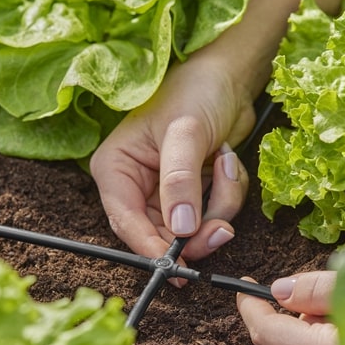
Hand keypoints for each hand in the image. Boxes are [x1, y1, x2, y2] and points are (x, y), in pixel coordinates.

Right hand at [89, 55, 257, 263]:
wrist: (228, 75)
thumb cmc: (195, 91)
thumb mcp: (185, 133)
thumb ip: (180, 183)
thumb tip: (180, 231)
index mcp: (116, 169)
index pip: (125, 222)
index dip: (151, 248)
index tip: (177, 268)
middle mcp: (135, 186)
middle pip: (161, 235)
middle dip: (197, 231)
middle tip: (222, 229)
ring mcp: (166, 192)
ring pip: (193, 229)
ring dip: (219, 204)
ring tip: (224, 161)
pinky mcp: (194, 193)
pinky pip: (213, 215)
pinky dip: (228, 193)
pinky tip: (226, 160)